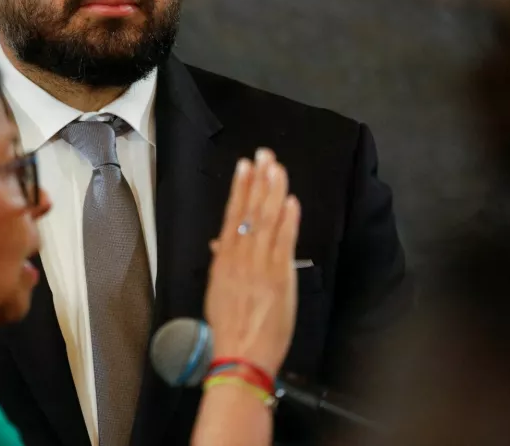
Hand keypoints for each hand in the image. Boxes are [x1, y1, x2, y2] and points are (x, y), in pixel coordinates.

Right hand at [204, 149, 300, 376]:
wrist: (240, 355)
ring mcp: (260, 265)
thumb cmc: (229, 326)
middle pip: (250, 211)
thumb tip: (220, 242)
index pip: (232, 215)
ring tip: (277, 168)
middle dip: (258, 180)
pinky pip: (283, 243)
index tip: (246, 166)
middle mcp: (240, 257)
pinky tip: (291, 201)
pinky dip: (288, 221)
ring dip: (273, 192)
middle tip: (265, 154)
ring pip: (266, 221)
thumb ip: (222, 263)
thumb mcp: (217, 290)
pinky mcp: (278, 277)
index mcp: (224, 259)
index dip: (240, 188)